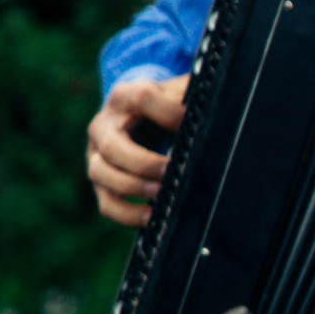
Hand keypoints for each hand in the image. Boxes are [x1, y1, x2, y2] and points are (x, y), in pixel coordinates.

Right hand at [86, 75, 187, 226]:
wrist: (138, 119)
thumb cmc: (163, 107)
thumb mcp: (174, 95)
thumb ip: (190, 98)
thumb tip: (218, 116)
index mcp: (124, 98)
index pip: (140, 99)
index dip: (168, 113)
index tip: (192, 124)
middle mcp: (103, 127)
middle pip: (113, 147)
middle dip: (145, 164)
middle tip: (172, 170)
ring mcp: (96, 156)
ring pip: (101, 174)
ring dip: (134, 188)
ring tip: (163, 193)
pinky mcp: (102, 182)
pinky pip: (106, 204)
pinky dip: (127, 214)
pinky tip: (152, 218)